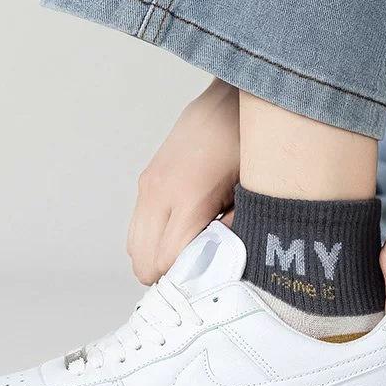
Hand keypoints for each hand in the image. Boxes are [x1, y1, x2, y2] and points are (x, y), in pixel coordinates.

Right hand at [127, 79, 239, 283]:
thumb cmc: (244, 142)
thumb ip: (235, 229)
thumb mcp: (251, 189)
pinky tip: (180, 234)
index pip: (166, 260)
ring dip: (155, 258)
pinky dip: (151, 240)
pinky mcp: (145, 181)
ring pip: (134, 246)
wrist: (225, 100)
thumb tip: (222, 263)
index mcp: (188, 197)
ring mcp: (148, 186)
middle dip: (165, 275)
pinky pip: (138, 227)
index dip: (182, 280)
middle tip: (195, 275)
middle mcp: (159, 193)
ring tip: (189, 255)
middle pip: (142, 259)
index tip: (202, 285)